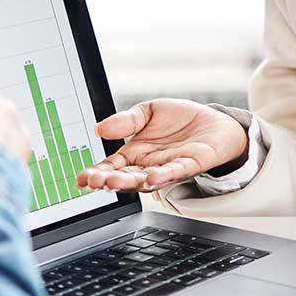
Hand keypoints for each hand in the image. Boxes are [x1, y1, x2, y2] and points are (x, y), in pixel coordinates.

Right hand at [74, 99, 248, 191]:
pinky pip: (174, 173)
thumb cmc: (180, 120)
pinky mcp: (190, 165)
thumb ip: (126, 121)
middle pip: (124, 177)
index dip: (96, 173)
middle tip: (95, 182)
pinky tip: (151, 177)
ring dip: (130, 182)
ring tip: (114, 182)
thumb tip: (100, 127)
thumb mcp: (148, 112)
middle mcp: (148, 165)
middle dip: (108, 181)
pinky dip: (162, 176)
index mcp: (135, 154)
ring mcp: (168, 168)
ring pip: (146, 180)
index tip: (81, 179)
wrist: (213, 121)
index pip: (110, 167)